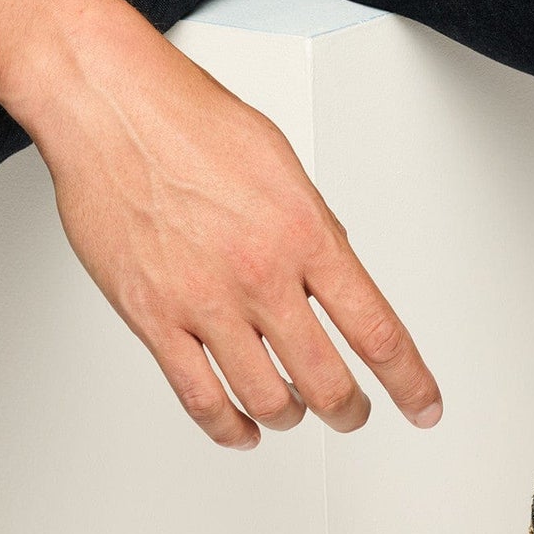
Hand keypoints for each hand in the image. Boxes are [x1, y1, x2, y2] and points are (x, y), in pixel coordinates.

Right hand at [29, 9, 442, 449]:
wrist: (112, 104)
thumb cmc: (185, 115)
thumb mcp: (278, 157)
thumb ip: (311, 220)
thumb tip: (334, 262)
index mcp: (301, 230)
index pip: (376, 329)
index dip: (409, 381)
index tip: (422, 402)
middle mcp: (259, 273)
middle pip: (327, 382)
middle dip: (351, 411)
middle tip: (356, 414)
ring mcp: (204, 302)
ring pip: (268, 402)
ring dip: (293, 416)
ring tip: (297, 411)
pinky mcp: (153, 318)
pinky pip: (200, 400)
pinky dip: (229, 428)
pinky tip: (240, 427)